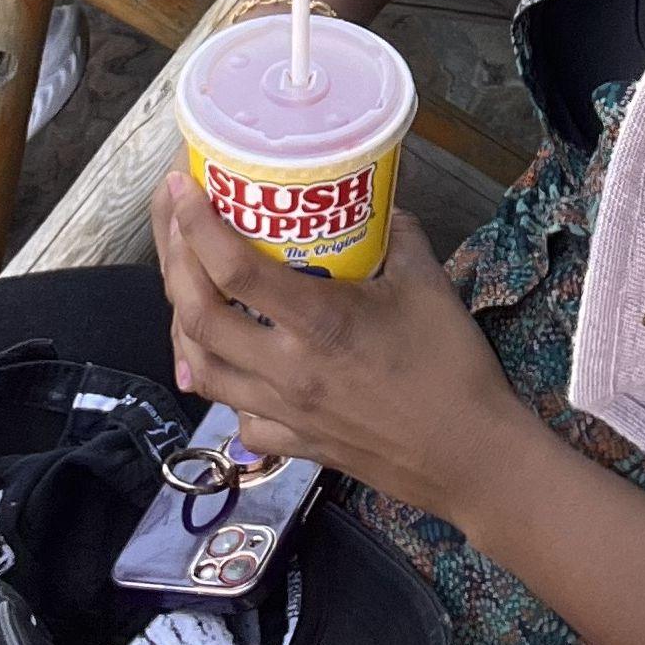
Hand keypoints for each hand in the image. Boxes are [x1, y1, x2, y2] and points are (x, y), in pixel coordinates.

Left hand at [155, 175, 524, 521]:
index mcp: (318, 323)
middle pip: (197, 316)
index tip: (179, 187)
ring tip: (186, 286)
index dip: (196, 225)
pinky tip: (229, 362)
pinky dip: (222, 385)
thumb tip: (377, 199)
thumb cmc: (453, 366)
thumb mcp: (428, 283)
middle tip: (173, 223)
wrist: (471, 457)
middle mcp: (287, 369)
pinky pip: (237, 416)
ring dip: (182, 323)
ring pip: (202, 368)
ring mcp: (285, 412)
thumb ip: (397, 233)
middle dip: (173, 262)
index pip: (234, 270)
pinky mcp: (295, 443)